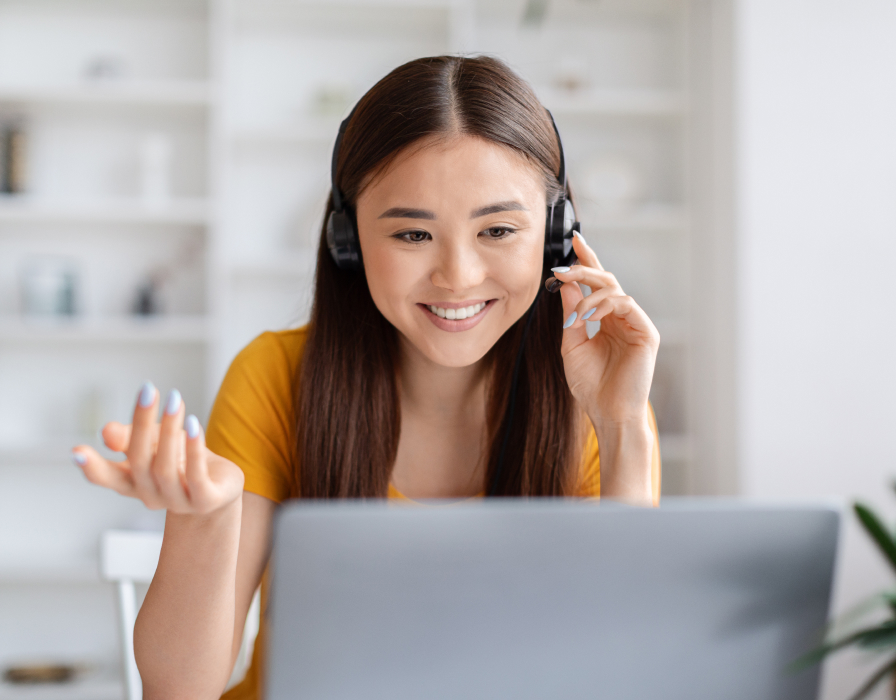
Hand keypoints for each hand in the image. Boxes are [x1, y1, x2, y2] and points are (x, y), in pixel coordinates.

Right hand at [71, 383, 243, 514]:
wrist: (221, 487)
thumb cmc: (181, 461)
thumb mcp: (154, 443)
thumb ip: (131, 437)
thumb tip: (107, 432)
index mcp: (133, 482)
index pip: (108, 477)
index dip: (93, 467)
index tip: (76, 451)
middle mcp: (151, 495)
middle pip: (139, 462)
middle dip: (141, 424)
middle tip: (149, 391)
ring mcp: (178, 501)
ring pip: (166, 468)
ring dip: (169, 431)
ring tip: (175, 401)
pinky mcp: (206, 501)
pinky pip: (196, 476)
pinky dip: (194, 449)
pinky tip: (194, 425)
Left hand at [549, 232, 659, 425]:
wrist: (608, 413)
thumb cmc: (591, 386)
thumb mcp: (572, 346)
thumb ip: (570, 316)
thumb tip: (566, 285)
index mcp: (604, 320)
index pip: (596, 284)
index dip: (587, 260)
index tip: (574, 239)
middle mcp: (621, 318)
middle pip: (606, 279)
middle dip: (584, 268)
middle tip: (563, 269)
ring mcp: (635, 323)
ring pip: (614, 289)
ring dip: (589, 295)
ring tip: (575, 316)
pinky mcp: (646, 332)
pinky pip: (626, 304)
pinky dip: (605, 306)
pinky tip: (590, 318)